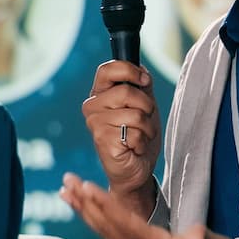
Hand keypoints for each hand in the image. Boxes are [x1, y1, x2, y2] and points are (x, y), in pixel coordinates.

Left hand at [60, 174, 238, 238]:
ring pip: (106, 231)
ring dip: (85, 210)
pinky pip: (112, 235)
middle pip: (108, 227)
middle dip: (86, 204)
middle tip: (68, 181)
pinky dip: (95, 219)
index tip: (88, 188)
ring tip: (66, 191)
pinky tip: (85, 208)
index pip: (126, 224)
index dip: (106, 206)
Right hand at [81, 61, 161, 217]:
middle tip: (144, 119)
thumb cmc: (138, 136)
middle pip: (126, 91)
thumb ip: (141, 86)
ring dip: (146, 127)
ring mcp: (95, 124)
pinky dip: (142, 141)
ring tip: (139, 136)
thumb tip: (141, 69)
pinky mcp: (103, 141)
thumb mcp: (144, 105)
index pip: (108, 69)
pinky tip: (134, 148)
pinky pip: (135, 133)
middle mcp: (92, 107)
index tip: (144, 81)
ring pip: (135, 114)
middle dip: (146, 106)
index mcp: (99, 94)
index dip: (130, 71)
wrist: (136, 168)